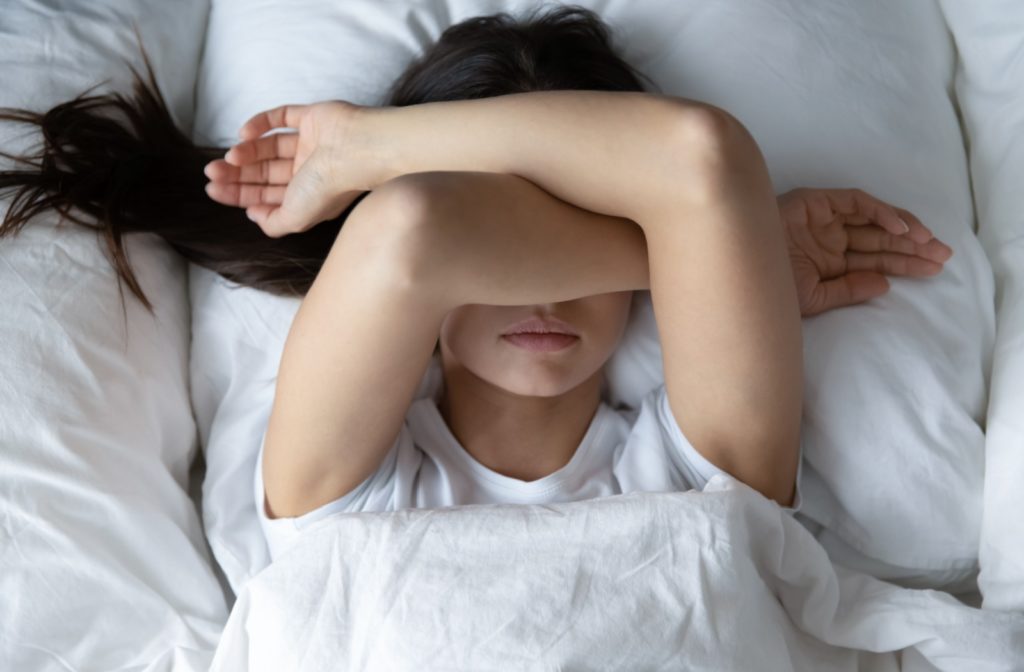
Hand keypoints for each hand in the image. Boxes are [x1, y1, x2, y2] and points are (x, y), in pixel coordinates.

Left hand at [202, 101, 369, 237]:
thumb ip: (274, 224)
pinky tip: (243, 133)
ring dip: (245, 152)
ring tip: (229, 157)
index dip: (241, 195)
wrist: (357, 151)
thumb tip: (254, 216)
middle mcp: (309, 172)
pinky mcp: (311, 118)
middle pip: (264, 172)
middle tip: (210, 173)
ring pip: (269, 148)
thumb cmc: (330, 187)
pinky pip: (280, 118)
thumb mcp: (296, 218)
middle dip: (237, 174)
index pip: (268, 196)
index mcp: (308, 197)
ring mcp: (311, 144)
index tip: (215, 191)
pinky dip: (259, 124)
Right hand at [778, 188, 952, 316]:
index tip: (933, 271)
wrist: (735, 270)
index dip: (905, 264)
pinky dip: (879, 211)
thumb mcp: (813, 298)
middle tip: (943, 256)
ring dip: (903, 230)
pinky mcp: (815, 201)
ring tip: (930, 243)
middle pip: (879, 240)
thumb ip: (848, 290)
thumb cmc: (767, 289)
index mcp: (827, 262)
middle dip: (912, 247)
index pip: (875, 260)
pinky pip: (855, 202)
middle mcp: (828, 238)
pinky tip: (901, 228)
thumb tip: (885, 284)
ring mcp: (822, 219)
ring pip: (873, 220)